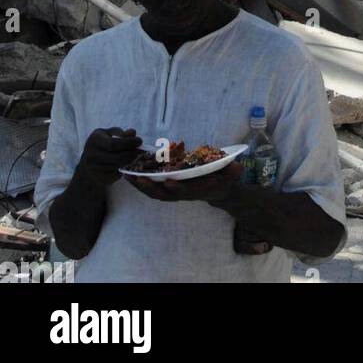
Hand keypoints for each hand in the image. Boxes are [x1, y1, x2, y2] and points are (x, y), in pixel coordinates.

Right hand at [76, 128, 141, 187]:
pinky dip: (123, 170)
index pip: (113, 144)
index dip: (128, 143)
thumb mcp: (109, 133)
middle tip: (140, 151)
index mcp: (94, 140)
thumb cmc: (103, 143)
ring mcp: (94, 169)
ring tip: (134, 156)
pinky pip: (116, 176)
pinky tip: (125, 164)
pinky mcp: (99, 179)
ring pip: (117, 167)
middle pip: (117, 157)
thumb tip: (132, 133)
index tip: (139, 141)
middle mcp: (91, 155)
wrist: (89, 161)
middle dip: (132, 154)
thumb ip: (120, 132)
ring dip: (129, 162)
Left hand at [127, 161, 242, 204]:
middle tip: (137, 178)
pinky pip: (153, 187)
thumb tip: (236, 168)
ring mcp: (174, 192)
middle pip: (163, 194)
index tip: (168, 182)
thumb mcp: (231, 174)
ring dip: (140, 186)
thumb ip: (232, 171)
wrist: (219, 190)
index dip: (177, 188)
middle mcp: (183, 193)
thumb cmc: (224, 179)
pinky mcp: (169, 188)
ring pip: (154, 192)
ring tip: (126, 174)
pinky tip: (131, 173)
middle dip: (149, 187)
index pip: (186, 192)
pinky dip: (141, 182)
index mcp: (197, 190)